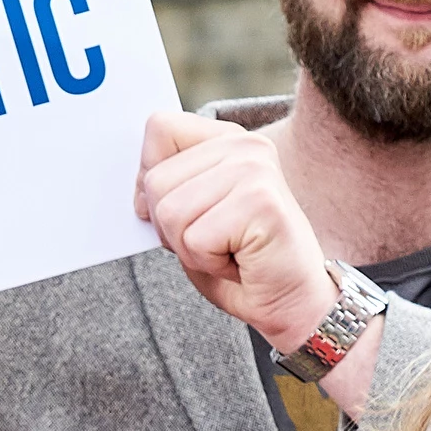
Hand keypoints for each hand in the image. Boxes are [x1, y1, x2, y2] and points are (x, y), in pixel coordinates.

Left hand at [136, 110, 339, 355]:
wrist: (294, 302)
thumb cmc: (242, 263)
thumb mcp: (192, 217)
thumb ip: (167, 188)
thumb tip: (136, 188)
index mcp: (227, 140)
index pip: (160, 128)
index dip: (148, 177)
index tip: (173, 212)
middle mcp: (244, 146)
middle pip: (156, 179)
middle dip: (171, 227)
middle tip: (214, 242)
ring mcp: (255, 170)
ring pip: (171, 212)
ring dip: (190, 249)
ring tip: (228, 251)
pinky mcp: (260, 202)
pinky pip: (195, 239)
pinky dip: (208, 264)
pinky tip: (241, 262)